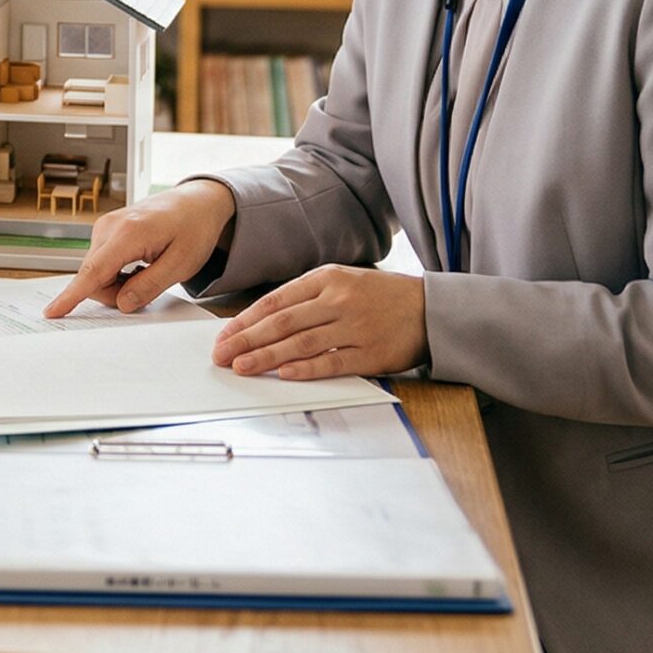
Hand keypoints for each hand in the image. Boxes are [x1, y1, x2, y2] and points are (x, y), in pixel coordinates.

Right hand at [42, 180, 234, 317]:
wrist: (197, 202)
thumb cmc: (193, 228)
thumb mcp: (181, 264)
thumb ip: (149, 286)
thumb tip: (122, 304)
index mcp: (128, 233)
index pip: (93, 272)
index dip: (72, 296)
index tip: (52, 312)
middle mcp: (109, 227)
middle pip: (93, 277)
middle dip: (115, 293)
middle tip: (149, 288)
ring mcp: (105, 227)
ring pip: (96, 272)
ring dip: (118, 283)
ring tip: (148, 271)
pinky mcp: (106, 231)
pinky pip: (101, 263)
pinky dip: (117, 273)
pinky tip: (139, 264)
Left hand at [211, 265, 427, 380]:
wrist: (431, 308)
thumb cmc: (380, 296)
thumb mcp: (342, 281)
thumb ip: (306, 298)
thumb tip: (262, 321)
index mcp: (327, 278)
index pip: (275, 301)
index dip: (246, 320)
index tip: (224, 336)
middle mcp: (338, 299)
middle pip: (282, 322)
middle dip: (247, 340)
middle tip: (222, 355)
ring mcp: (355, 325)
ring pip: (302, 342)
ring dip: (268, 356)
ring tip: (242, 367)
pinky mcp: (371, 352)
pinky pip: (333, 362)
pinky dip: (307, 369)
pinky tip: (285, 374)